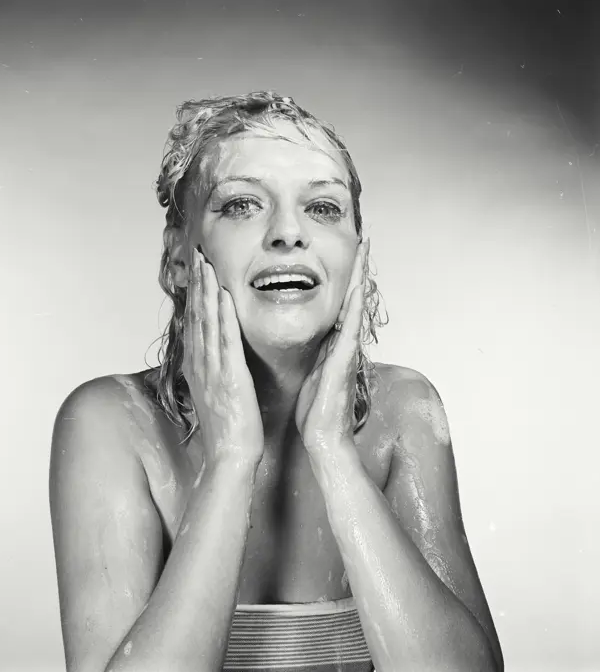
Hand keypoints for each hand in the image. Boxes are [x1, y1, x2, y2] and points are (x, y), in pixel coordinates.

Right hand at [183, 246, 264, 468]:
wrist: (229, 456)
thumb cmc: (227, 429)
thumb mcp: (213, 394)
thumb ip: (210, 372)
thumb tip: (210, 357)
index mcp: (198, 367)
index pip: (195, 323)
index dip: (195, 295)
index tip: (197, 272)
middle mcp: (201, 364)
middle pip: (197, 316)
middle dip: (198, 284)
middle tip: (198, 256)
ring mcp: (213, 369)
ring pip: (207, 323)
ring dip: (207, 291)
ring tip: (207, 264)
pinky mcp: (230, 376)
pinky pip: (226, 340)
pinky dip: (223, 316)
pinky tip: (224, 295)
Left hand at [295, 239, 369, 451]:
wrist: (324, 438)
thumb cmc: (317, 410)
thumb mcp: (315, 373)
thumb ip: (320, 353)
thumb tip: (320, 337)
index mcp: (333, 346)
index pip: (340, 305)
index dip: (345, 279)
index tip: (348, 255)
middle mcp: (343, 345)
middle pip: (352, 299)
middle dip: (357, 269)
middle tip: (363, 240)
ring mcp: (345, 353)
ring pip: (354, 308)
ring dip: (358, 279)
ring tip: (363, 253)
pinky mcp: (342, 364)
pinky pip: (349, 331)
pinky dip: (353, 310)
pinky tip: (355, 290)